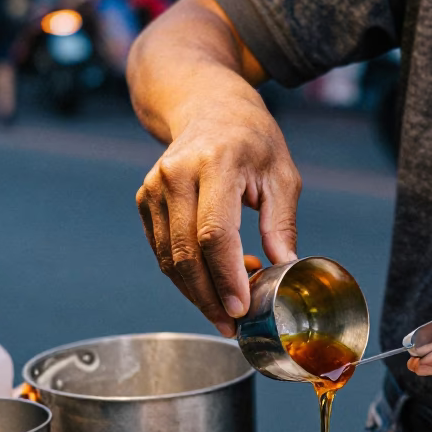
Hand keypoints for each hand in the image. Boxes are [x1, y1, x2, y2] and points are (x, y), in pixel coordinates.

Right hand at [136, 76, 301, 335]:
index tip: (241, 308)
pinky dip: (185, 276)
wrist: (207, 106)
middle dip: (209, 297)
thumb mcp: (282, 175)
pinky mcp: (144, 201)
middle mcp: (176, 174)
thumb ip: (281, 225)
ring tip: (226, 309)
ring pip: (169, 259)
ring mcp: (154, 188)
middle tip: (232, 325)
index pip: (214, 233)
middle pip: (186, 253)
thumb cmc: (252, 140)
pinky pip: (162, 252)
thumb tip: (287, 271)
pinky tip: (211, 284)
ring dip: (197, 293)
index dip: (226, 277)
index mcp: (216, 164)